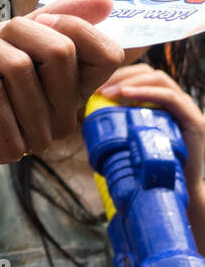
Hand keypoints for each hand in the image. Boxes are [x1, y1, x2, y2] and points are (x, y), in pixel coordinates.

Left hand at [0, 0, 123, 175]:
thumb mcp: (10, 40)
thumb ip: (54, 20)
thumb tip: (107, 3)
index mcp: (74, 92)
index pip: (107, 54)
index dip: (72, 26)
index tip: (36, 23)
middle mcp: (65, 118)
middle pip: (60, 51)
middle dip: (15, 31)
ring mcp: (39, 137)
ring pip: (19, 66)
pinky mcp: (7, 146)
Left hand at [98, 62, 204, 252]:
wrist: (177, 193)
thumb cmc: (147, 167)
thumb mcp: (126, 139)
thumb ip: (110, 125)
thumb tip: (74, 117)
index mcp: (158, 102)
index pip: (138, 75)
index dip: (115, 75)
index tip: (92, 85)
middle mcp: (174, 101)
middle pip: (146, 72)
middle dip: (119, 75)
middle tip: (97, 88)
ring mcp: (185, 109)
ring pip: (158, 79)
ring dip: (129, 82)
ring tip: (107, 93)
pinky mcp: (194, 121)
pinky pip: (171, 98)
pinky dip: (147, 93)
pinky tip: (125, 98)